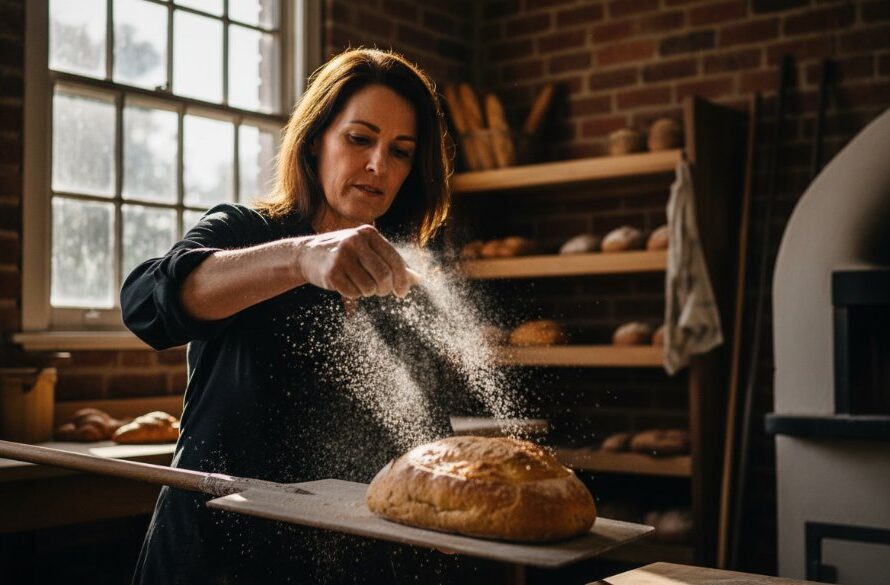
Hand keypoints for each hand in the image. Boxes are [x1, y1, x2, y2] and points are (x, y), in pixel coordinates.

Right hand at [295, 225, 416, 298]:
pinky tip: (346, 284)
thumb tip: (420, 280)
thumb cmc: (346, 254)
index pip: (395, 260)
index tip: (402, 292)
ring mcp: (341, 256)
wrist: (308, 254)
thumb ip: (393, 263)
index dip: (402, 280)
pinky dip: (354, 293)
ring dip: (368, 291)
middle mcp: (355, 241)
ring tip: (360, 283)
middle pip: (384, 276)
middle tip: (381, 291)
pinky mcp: (331, 272)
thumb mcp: (369, 251)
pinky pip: (353, 293)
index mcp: (369, 233)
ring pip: (369, 287)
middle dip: (385, 289)